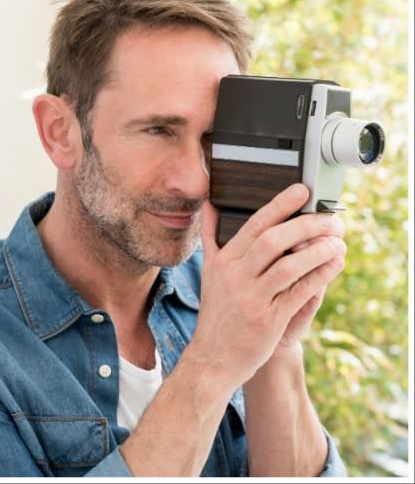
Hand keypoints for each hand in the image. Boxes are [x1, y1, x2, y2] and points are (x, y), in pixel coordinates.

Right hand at [188, 184, 345, 391]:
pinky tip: (334, 265)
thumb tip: (210, 206)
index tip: (302, 191)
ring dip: (319, 251)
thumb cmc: (217, 313)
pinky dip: (321, 276)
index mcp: (223, 261)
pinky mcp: (268, 319)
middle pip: (273, 240)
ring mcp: (251, 298)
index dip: (280, 205)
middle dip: (307, 225)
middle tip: (331, 220)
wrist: (213, 356)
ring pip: (289, 266)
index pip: (254, 225)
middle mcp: (235, 276)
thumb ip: (211, 238)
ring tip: (338, 243)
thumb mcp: (210, 272)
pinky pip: (300, 292)